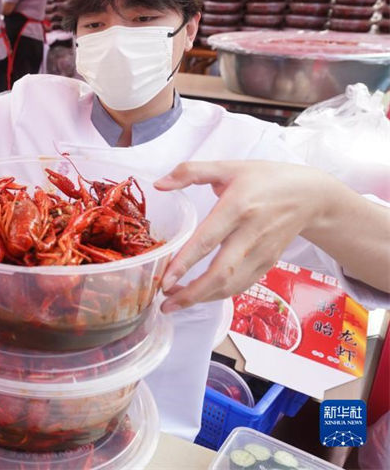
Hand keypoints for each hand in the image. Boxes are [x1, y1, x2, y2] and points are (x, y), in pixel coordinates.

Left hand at [154, 161, 334, 312]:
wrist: (311, 196)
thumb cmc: (266, 178)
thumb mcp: (228, 167)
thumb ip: (190, 172)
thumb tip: (159, 184)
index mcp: (237, 207)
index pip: (206, 241)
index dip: (184, 263)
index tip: (163, 280)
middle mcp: (250, 234)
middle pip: (220, 273)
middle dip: (191, 293)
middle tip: (164, 303)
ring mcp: (261, 252)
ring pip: (231, 285)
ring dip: (202, 298)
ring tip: (174, 302)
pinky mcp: (268, 263)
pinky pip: (241, 284)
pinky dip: (219, 294)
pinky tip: (199, 295)